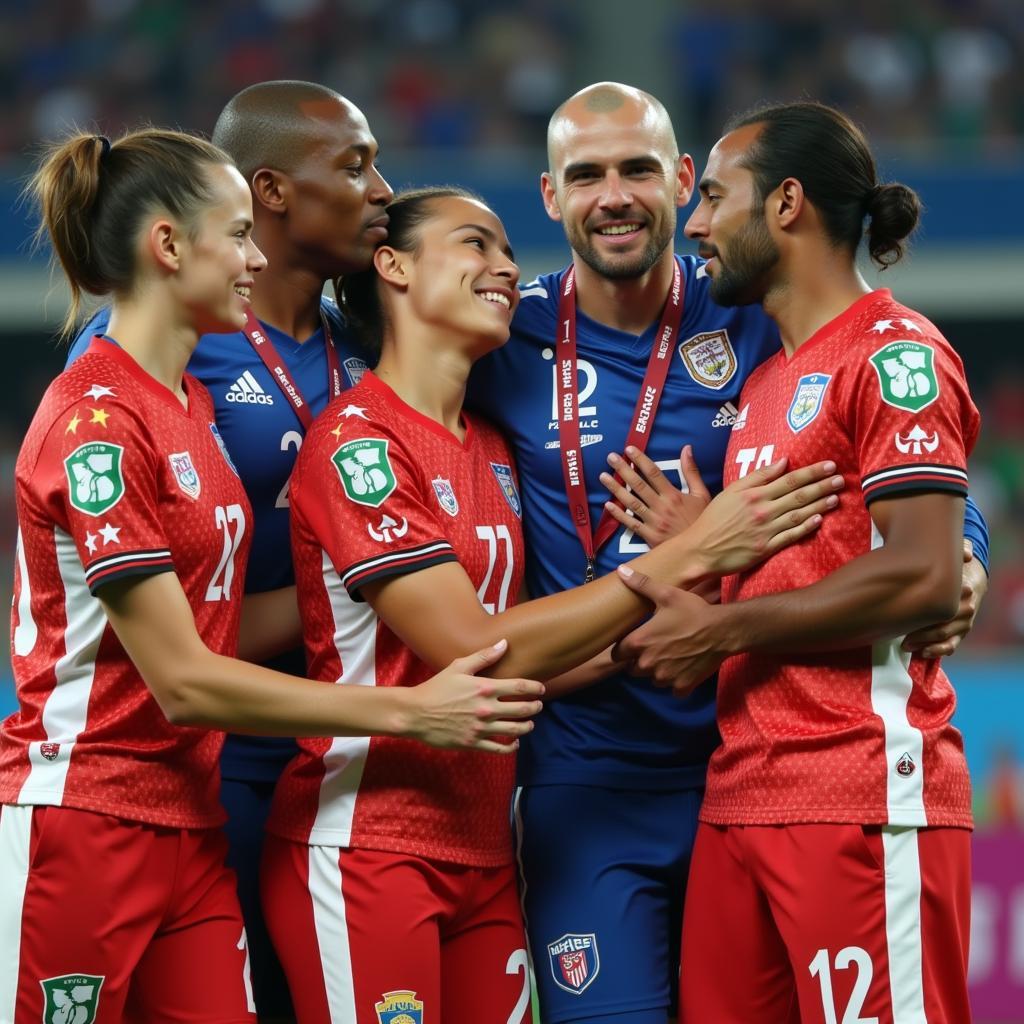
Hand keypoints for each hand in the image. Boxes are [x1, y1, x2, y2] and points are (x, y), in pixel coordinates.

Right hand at [407, 639, 543, 752]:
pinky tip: (515, 743)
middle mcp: (486, 709)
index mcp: (485, 688)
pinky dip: (511, 747)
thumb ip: (483, 656)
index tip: (541, 689)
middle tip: (539, 706)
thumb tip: (504, 643)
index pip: (520, 687)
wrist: (415, 713)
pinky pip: (499, 748)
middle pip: (522, 710)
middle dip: (535, 708)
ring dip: (527, 726)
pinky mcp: (473, 743)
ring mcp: (481, 728)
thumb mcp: (458, 667)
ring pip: (514, 730)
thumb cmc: (436, 688)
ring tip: (530, 724)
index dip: (535, 688)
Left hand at [599, 444, 710, 546]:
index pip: (654, 473)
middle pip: (639, 485)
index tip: (629, 449)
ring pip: (631, 503)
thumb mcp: (702, 495)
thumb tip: (686, 449)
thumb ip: (692, 472)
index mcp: (673, 495)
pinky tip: (608, 505)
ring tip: (603, 477)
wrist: (702, 550)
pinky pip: (631, 524)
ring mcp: (654, 522)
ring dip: (616, 489)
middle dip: (623, 470)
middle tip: (610, 457)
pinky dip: (619, 515)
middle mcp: (662, 507)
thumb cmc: (701, 521)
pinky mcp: (649, 536)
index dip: (640, 460)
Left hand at [612, 566, 729, 696]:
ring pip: (652, 680)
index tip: (633, 642)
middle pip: (632, 669)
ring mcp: (665, 677)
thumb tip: (621, 571)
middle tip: (653, 648)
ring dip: (657, 671)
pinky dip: (675, 682)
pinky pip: (672, 689)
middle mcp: (648, 664)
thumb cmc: (692, 611)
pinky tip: (683, 668)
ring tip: (669, 656)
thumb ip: (641, 585)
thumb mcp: (666, 594)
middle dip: (639, 661)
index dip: (623, 649)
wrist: (722, 630)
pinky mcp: (682, 686)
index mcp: (640, 642)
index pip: (616, 654)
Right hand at [686, 459, 844, 576]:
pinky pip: (791, 536)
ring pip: (799, 514)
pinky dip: (806, 527)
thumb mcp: (731, 491)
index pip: (789, 479)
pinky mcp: (766, 548)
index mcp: (754, 494)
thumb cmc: (713, 519)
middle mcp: (763, 511)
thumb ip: (757, 476)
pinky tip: (820, 520)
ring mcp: (766, 530)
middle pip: (799, 495)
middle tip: (841, 479)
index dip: (812, 472)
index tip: (830, 465)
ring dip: (820, 505)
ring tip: (837, 497)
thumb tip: (782, 462)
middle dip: (823, 486)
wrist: (700, 549)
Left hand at [902, 539, 988, 658]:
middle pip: (943, 625)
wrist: (972, 580)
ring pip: (945, 637)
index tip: (906, 618)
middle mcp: (966, 609)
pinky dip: (938, 651)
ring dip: (925, 643)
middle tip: (900, 636)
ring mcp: (964, 623)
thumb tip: (967, 552)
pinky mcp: (961, 632)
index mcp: (964, 591)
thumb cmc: (954, 568)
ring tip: (905, 645)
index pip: (946, 606)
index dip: (926, 615)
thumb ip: (959, 551)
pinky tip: (923, 653)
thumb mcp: (956, 558)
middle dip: (921, 632)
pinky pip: (951, 646)